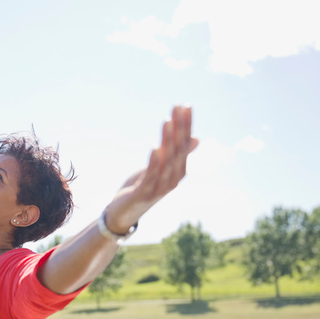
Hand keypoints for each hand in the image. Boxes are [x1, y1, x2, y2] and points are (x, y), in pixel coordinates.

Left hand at [105, 106, 198, 232]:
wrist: (124, 212)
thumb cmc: (143, 188)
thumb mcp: (160, 168)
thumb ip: (176, 154)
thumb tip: (195, 138)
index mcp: (178, 171)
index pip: (184, 144)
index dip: (185, 125)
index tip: (185, 105)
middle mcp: (173, 179)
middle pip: (178, 150)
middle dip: (178, 128)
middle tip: (178, 107)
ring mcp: (159, 187)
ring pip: (166, 161)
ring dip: (167, 140)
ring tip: (166, 121)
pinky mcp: (144, 193)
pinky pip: (151, 176)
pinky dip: (154, 162)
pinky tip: (154, 148)